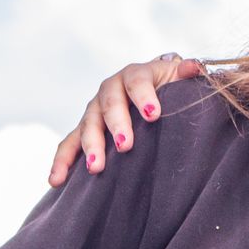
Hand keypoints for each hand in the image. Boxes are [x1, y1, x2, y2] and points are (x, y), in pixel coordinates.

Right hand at [48, 52, 206, 186]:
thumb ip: (187, 74)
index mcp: (135, 74)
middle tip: (126, 146)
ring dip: (89, 146)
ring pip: (87, 125)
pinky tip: (55, 181)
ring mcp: (94, 110)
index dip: (144, 96)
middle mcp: (110, 89)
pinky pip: (68, 145)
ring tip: (96, 167)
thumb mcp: (182, 79)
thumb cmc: (172, 89)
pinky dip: (61, 162)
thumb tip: (193, 67)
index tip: (153, 115)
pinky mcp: (84, 130)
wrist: (155, 92)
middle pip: (109, 104)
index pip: (137, 81)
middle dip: (116, 125)